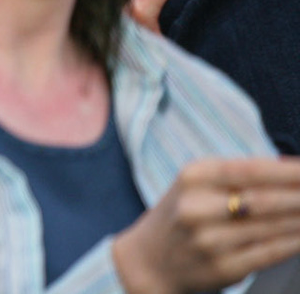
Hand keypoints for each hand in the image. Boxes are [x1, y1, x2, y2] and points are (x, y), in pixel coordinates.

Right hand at [110, 157, 299, 293]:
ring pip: (273, 227)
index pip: (251, 169)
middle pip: (266, 200)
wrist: (150, 259)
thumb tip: (292, 168)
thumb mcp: (198, 183)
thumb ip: (240, 175)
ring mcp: (211, 240)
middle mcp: (198, 207)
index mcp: (193, 177)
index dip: (290, 171)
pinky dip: (295, 242)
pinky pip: (271, 252)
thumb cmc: (183, 213)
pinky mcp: (224, 267)